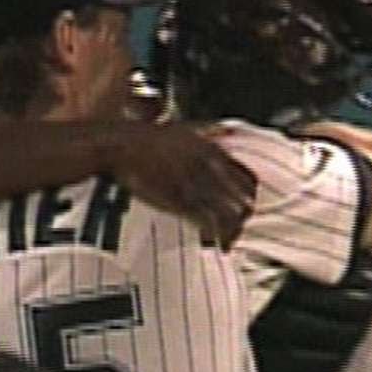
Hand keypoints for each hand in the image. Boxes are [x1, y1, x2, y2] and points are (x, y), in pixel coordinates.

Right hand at [106, 122, 255, 248]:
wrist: (121, 145)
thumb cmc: (149, 138)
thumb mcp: (186, 128)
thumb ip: (209, 132)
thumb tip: (226, 131)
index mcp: (213, 152)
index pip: (249, 180)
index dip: (250, 198)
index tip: (244, 208)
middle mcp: (209, 169)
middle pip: (244, 201)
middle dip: (242, 220)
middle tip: (235, 230)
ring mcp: (195, 185)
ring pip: (229, 216)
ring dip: (229, 233)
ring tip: (224, 243)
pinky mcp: (179, 200)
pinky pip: (207, 223)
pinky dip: (212, 235)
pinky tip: (207, 241)